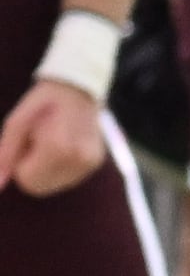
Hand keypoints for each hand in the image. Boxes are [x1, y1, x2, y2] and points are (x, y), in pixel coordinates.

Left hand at [0, 77, 105, 195]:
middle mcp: (78, 159)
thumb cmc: (43, 102)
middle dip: (31, 169)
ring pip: (53, 185)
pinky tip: (62, 146)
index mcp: (58, 147)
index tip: (26, 142)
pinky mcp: (95, 164)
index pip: (26, 180)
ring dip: (45, 169)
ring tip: (50, 142)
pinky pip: (66, 180)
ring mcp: (89, 163)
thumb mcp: (17, 121)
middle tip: (36, 143)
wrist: (79, 88)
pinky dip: (58, 167)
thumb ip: (6, 152)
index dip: (19, 164)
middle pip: (39, 187)